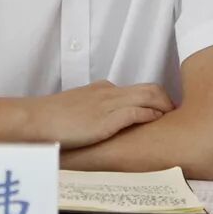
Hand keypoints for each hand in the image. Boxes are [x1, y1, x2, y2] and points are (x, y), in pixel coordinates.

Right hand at [24, 80, 174, 148]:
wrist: (36, 120)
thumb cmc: (49, 119)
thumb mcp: (74, 110)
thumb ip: (89, 112)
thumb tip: (94, 125)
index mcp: (100, 89)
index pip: (135, 89)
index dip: (153, 99)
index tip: (162, 111)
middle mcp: (107, 92)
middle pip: (149, 88)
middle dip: (166, 100)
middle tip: (176, 116)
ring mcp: (108, 104)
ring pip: (148, 96)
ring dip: (164, 107)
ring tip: (173, 120)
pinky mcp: (106, 119)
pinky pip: (137, 112)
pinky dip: (151, 115)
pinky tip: (158, 123)